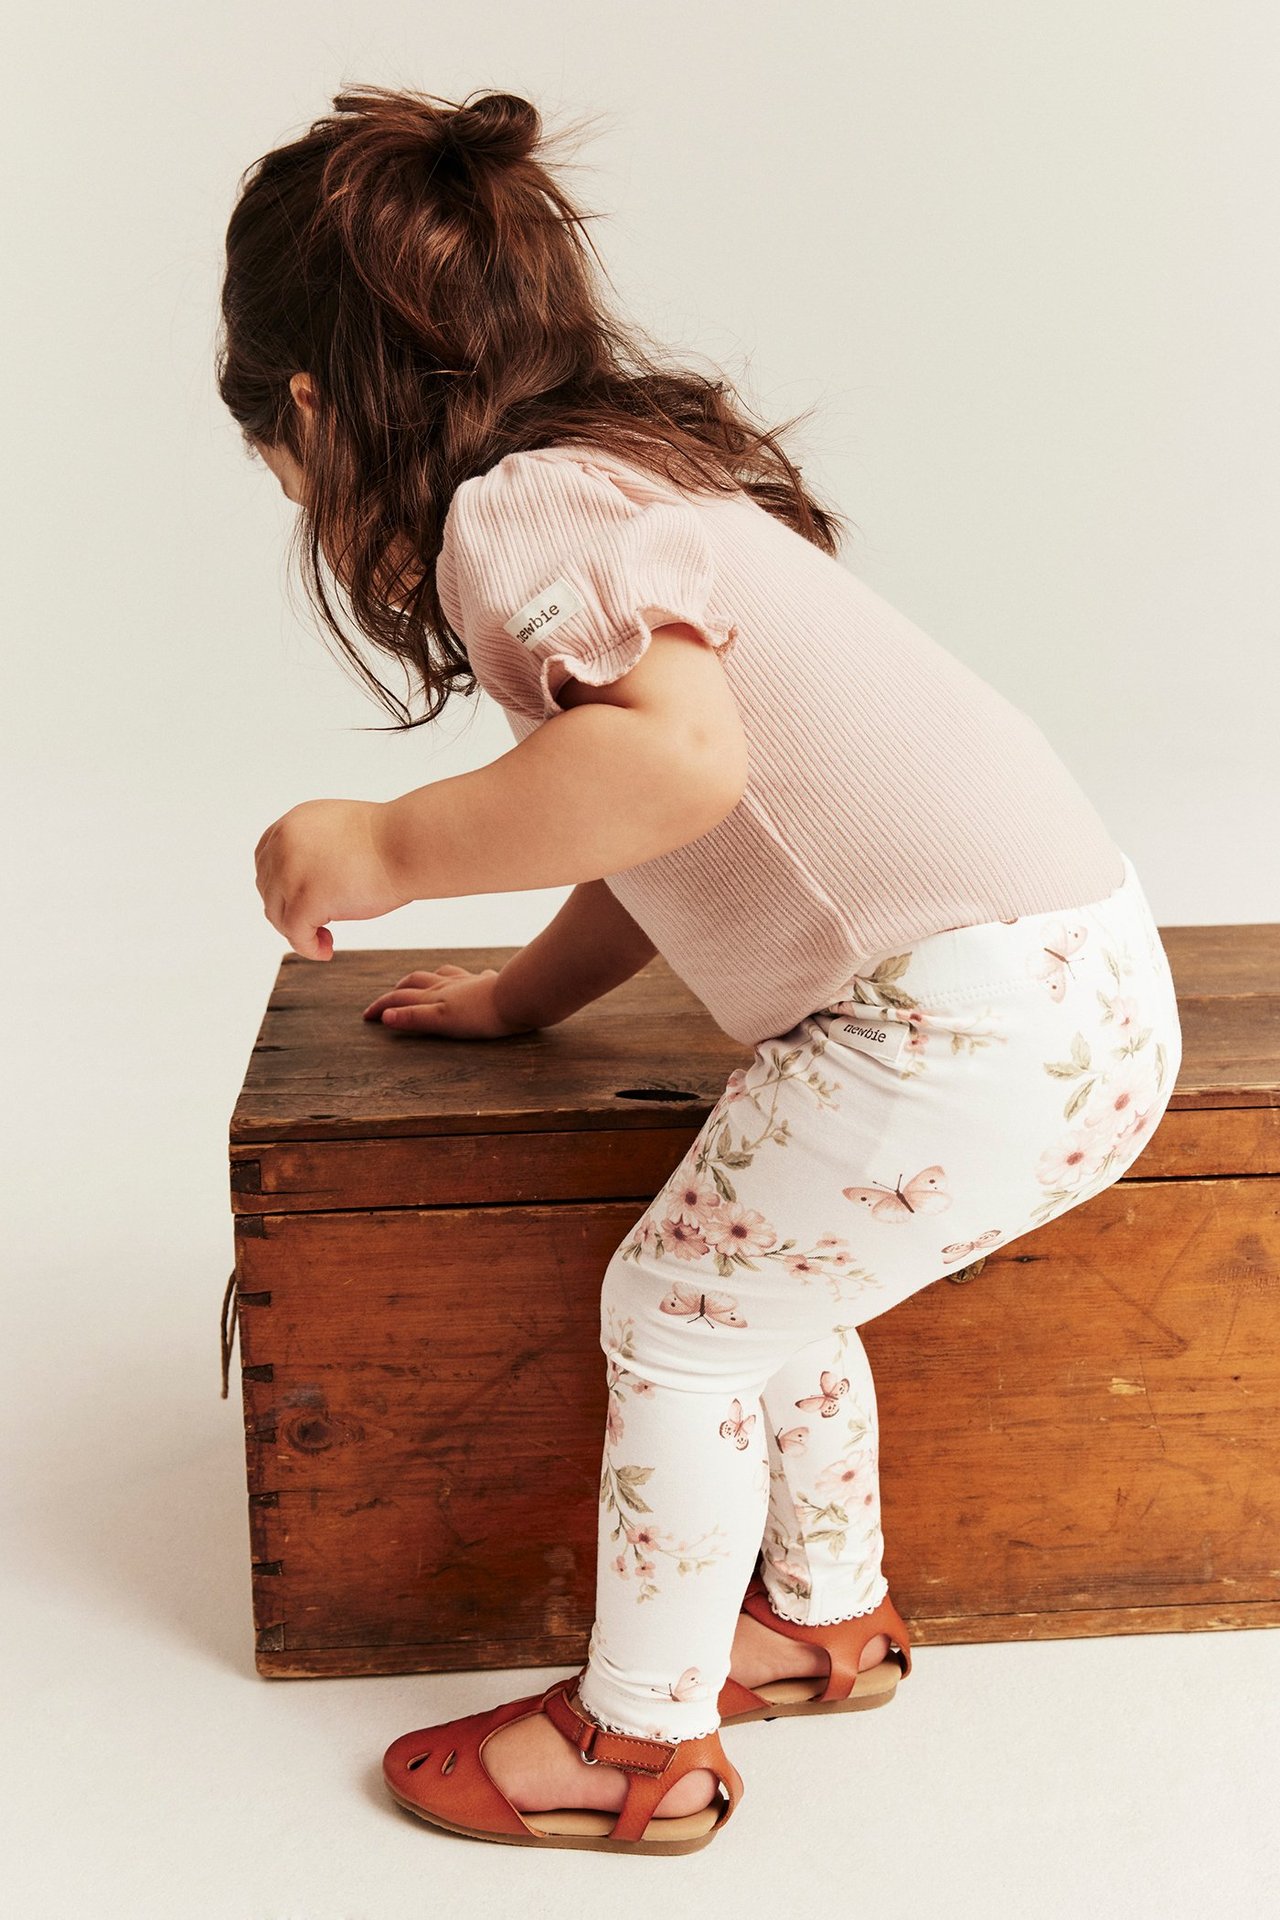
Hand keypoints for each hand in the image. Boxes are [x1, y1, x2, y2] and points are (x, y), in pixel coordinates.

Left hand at [254, 798, 411, 959]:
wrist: (409, 844)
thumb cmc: (390, 840)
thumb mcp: (339, 833)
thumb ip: (316, 850)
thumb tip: (308, 883)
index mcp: (292, 824)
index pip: (265, 860)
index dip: (278, 886)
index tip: (297, 902)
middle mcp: (283, 844)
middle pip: (268, 890)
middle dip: (289, 910)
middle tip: (316, 925)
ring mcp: (290, 872)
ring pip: (278, 915)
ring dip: (299, 931)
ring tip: (325, 939)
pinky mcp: (304, 900)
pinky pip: (295, 934)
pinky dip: (308, 947)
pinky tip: (326, 950)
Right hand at [362, 964, 539, 1039]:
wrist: (519, 998)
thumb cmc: (482, 1015)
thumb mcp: (443, 1020)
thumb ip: (415, 1018)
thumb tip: (386, 1017)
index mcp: (435, 996)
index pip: (401, 999)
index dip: (382, 1006)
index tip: (367, 1015)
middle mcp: (449, 985)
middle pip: (417, 981)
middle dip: (399, 989)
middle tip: (390, 997)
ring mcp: (470, 982)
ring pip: (442, 975)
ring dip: (427, 979)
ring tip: (423, 982)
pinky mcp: (490, 984)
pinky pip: (474, 976)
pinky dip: (467, 978)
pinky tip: (475, 978)